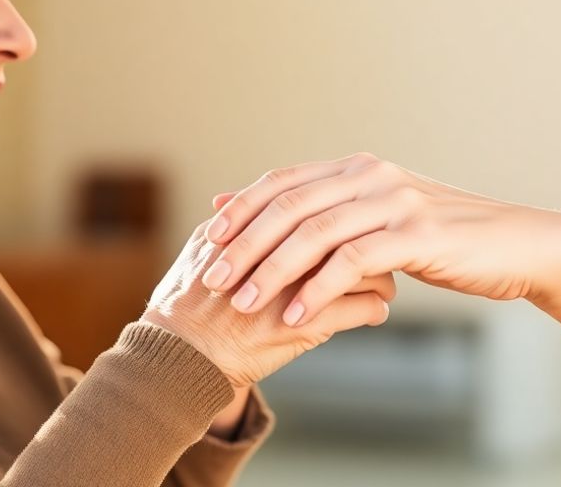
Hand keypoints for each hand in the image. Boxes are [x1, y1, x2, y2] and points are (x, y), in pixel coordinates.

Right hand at [141, 216, 394, 387]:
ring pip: (362, 268)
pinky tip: (377, 313)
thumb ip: (231, 223)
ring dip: (380, 277)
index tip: (353, 224)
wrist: (176, 360)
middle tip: (383, 250)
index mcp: (258, 229)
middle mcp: (280, 252)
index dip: (339, 215)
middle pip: (347, 232)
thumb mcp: (204, 251)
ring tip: (384, 286)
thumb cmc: (186, 308)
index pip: (317, 206)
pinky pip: (361, 309)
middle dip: (370, 241)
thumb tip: (238, 200)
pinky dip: (375, 310)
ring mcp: (295, 287)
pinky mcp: (308, 325)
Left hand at [200, 152, 555, 326]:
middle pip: (289, 205)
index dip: (242, 208)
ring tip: (243, 305)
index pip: (283, 181)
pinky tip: (296, 317)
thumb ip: (336, 215)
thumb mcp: (387, 219)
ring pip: (314, 233)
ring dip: (272, 271)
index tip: (207, 240)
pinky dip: (318, 291)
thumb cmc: (447, 240)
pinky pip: (352, 262)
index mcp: (359, 168)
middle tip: (212, 279)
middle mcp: (372, 176)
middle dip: (244, 243)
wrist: (518, 246)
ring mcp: (395, 201)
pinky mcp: (416, 234)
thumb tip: (283, 217)